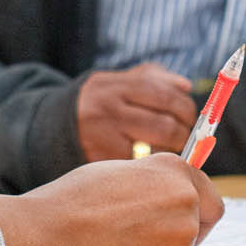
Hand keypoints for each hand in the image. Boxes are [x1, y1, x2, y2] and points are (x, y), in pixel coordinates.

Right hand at [0, 156, 224, 245]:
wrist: (47, 238)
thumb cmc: (72, 201)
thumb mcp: (117, 171)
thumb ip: (151, 179)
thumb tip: (165, 190)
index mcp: (174, 171)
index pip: (207, 191)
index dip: (194, 202)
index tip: (185, 209)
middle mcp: (185, 202)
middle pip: (203, 219)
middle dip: (186, 224)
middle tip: (150, 229)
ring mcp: (179, 240)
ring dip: (163, 245)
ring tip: (120, 240)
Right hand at [76, 63, 196, 161]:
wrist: (55, 127)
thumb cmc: (99, 103)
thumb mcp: (119, 82)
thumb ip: (153, 78)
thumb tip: (185, 86)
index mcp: (115, 86)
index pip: (164, 95)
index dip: (185, 108)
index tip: (190, 117)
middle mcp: (108, 110)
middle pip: (165, 126)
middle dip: (183, 135)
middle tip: (185, 138)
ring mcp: (104, 138)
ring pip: (157, 151)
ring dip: (172, 154)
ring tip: (170, 151)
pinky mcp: (103, 163)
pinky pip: (141, 167)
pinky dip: (152, 166)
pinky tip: (150, 162)